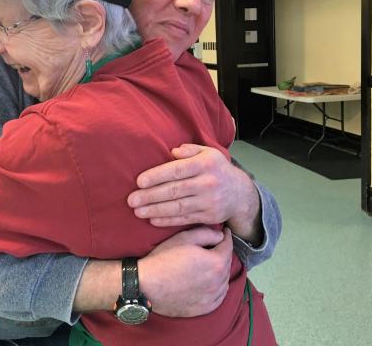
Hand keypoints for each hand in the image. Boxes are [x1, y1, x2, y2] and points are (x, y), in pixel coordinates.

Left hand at [128, 144, 261, 242]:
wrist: (240, 194)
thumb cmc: (217, 169)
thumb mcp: (208, 153)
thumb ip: (190, 150)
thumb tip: (173, 152)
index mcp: (205, 164)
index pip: (177, 170)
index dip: (157, 176)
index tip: (139, 181)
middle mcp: (208, 183)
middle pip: (175, 190)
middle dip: (151, 196)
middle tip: (131, 199)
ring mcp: (209, 202)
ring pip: (178, 207)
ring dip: (155, 210)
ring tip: (137, 211)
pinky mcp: (209, 217)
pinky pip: (184, 219)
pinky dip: (167, 221)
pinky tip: (153, 220)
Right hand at [138, 226, 232, 316]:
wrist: (147, 285)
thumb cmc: (164, 259)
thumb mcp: (184, 238)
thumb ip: (206, 233)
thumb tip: (220, 236)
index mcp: (216, 263)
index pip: (228, 246)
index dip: (226, 236)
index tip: (225, 232)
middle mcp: (219, 282)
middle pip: (227, 263)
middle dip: (222, 253)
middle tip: (215, 246)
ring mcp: (213, 297)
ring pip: (224, 280)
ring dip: (220, 270)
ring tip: (211, 263)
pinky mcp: (205, 308)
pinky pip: (219, 296)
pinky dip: (217, 287)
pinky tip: (209, 281)